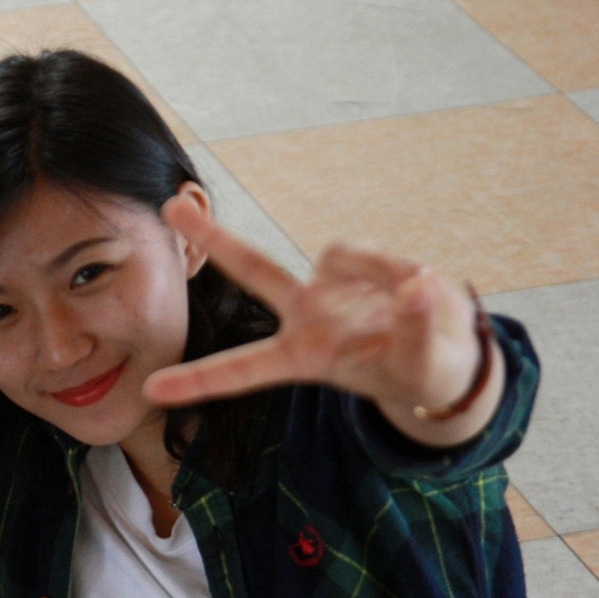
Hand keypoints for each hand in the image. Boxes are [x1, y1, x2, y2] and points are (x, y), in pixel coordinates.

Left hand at [144, 196, 500, 446]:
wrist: (447, 352)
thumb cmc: (424, 371)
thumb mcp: (423, 367)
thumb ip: (417, 333)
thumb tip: (416, 287)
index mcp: (304, 357)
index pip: (244, 370)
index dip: (199, 382)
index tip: (151, 390)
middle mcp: (305, 314)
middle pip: (254, 268)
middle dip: (215, 237)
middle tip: (169, 207)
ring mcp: (328, 283)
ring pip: (344, 254)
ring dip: (384, 273)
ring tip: (418, 302)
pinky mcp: (357, 261)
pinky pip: (374, 253)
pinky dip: (399, 269)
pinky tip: (417, 286)